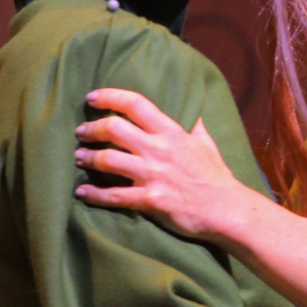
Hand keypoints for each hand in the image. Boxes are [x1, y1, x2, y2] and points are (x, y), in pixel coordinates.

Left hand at [74, 87, 255, 240]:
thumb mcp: (207, 144)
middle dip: (92, 129)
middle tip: (81, 133)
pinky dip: (94, 194)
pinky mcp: (150, 200)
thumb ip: (195, 126)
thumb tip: (194, 110)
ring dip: (88, 158)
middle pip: (114, 129)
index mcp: (171, 132)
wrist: (227, 210)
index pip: (135, 104)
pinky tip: (82, 192)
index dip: (110, 97)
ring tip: (79, 158)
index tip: (92, 97)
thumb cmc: (217, 177)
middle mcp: (159, 149)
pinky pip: (114, 196)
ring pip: (109, 160)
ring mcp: (153, 175)